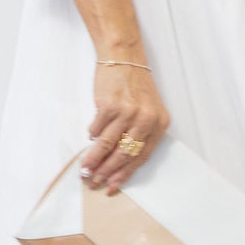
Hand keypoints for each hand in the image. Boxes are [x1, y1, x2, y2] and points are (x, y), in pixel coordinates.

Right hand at [81, 63, 170, 195]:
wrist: (123, 58)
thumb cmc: (135, 86)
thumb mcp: (147, 110)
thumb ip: (139, 134)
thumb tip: (117, 163)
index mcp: (159, 124)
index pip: (141, 157)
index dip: (125, 174)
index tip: (112, 186)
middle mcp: (146, 119)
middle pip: (123, 154)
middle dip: (106, 172)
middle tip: (94, 182)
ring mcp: (128, 112)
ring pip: (107, 145)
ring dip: (93, 160)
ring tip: (84, 170)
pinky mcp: (110, 105)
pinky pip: (97, 128)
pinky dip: (92, 135)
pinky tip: (89, 139)